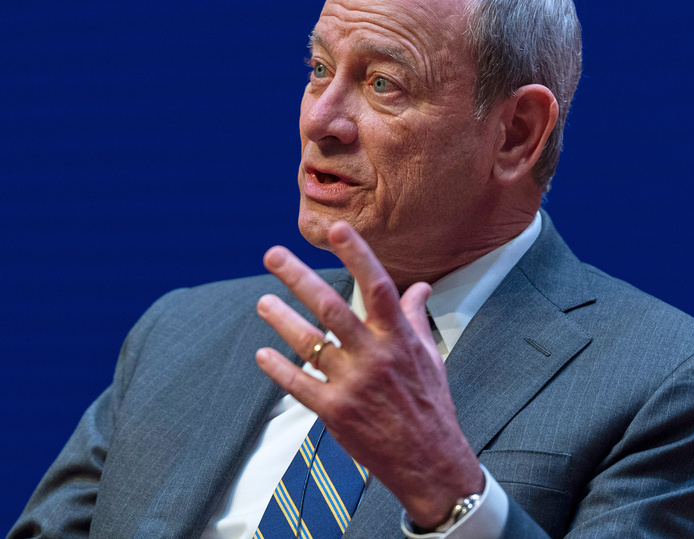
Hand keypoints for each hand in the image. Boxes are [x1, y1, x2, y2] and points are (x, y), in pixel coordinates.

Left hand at [255, 222, 483, 527]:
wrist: (430, 463)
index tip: (338, 229)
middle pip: (331, 308)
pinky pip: (300, 384)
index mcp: (399, 339)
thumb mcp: (430, 357)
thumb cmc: (430, 405)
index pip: (378, 287)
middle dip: (299, 278)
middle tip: (273, 255)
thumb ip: (415, 318)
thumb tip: (419, 286)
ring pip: (309, 343)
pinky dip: (279, 368)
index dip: (358, 255)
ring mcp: (353, 385)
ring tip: (263, 302)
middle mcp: (375, 357)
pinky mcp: (335, 412)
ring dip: (282, 320)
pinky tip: (263, 354)